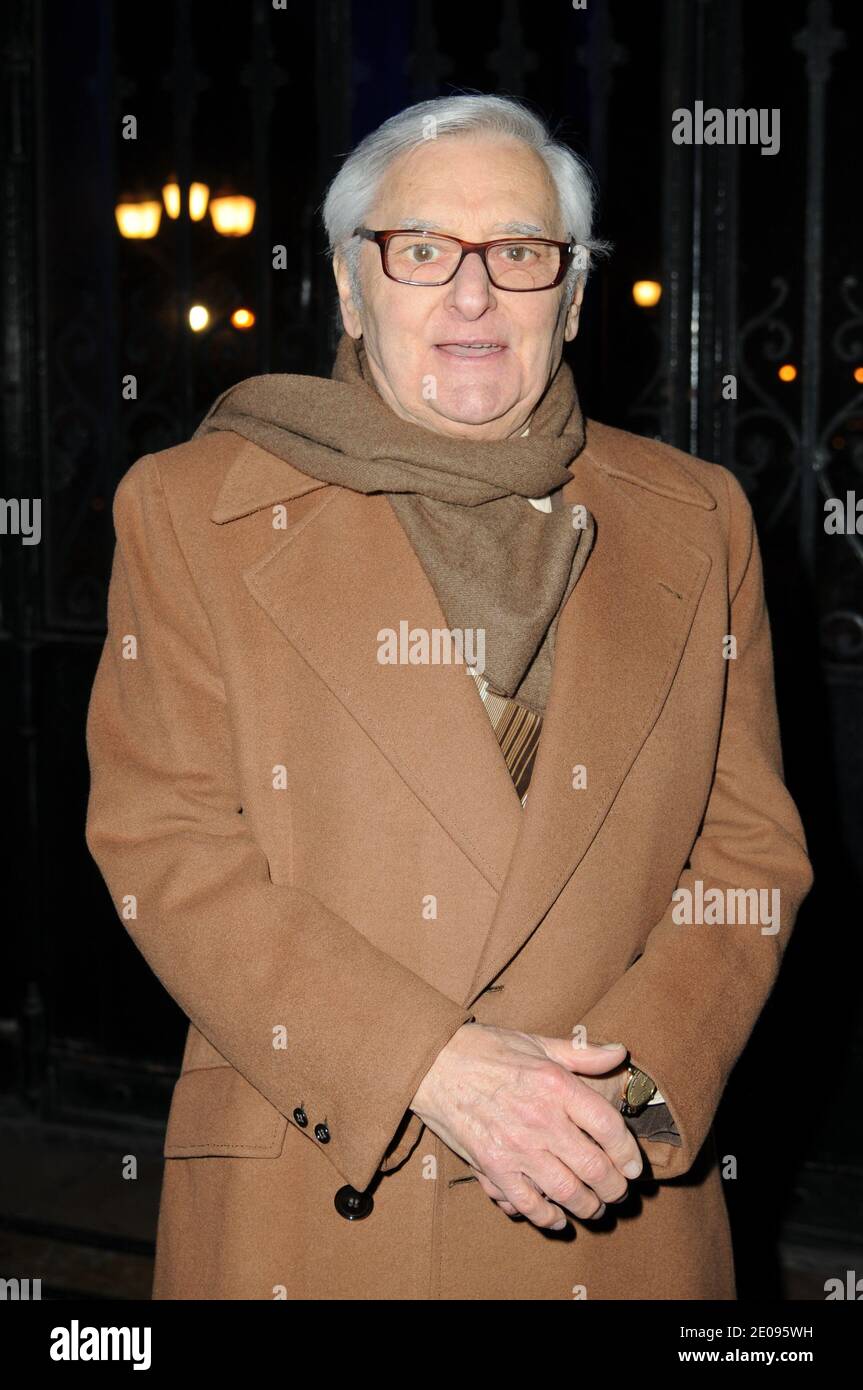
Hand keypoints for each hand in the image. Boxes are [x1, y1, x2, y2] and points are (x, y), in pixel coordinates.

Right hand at [410, 1023, 642, 1231]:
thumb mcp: (538, 1042)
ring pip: (568, 1192)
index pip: (608, 1127)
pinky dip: (548, 1217)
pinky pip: (528, 1204)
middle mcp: (541, 1119)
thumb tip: (620, 1053)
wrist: (435, 1064)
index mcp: (556, 1085)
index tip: (634, 1166)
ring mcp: (517, 1147)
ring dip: (589, 1207)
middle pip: (595, 1168)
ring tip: (595, 1207)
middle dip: (615, 1188)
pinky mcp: (493, 1167)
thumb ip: (582, 1053)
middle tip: (619, 1193)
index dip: (628, 1152)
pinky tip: (558, 1217)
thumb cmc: (488, 1050)